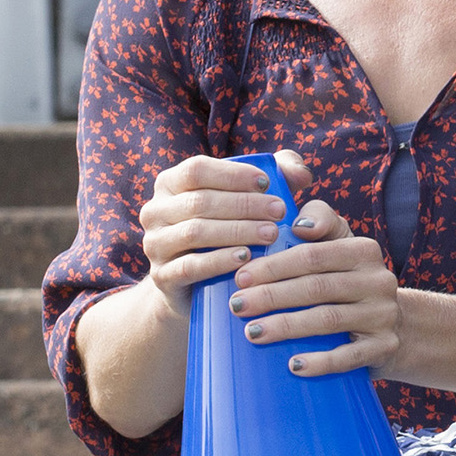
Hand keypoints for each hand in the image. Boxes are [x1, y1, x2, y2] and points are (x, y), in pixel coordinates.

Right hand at [132, 153, 288, 323]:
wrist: (196, 285)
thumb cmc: (230, 230)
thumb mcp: (248, 199)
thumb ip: (278, 176)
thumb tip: (301, 174)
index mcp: (170, 184)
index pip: (196, 170)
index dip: (233, 174)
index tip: (267, 184)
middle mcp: (155, 211)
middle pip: (199, 202)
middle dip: (244, 205)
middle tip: (280, 211)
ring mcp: (155, 244)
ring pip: (194, 232)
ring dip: (237, 231)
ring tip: (271, 233)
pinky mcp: (162, 276)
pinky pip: (190, 266)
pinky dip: (219, 260)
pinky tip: (246, 257)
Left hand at [223, 151, 403, 376]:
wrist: (396, 324)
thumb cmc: (348, 280)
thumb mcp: (338, 244)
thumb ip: (318, 221)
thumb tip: (297, 225)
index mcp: (364, 250)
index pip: (313, 255)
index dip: (274, 266)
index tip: (239, 276)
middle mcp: (379, 280)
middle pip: (317, 287)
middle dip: (272, 296)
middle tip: (237, 306)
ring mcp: (384, 315)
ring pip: (329, 319)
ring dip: (287, 327)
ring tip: (252, 333)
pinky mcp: (385, 346)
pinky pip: (350, 356)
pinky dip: (321, 362)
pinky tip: (293, 365)